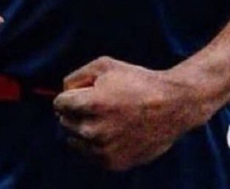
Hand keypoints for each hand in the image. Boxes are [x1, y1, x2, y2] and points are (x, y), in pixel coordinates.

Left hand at [54, 57, 208, 171]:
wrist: (171, 106)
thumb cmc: (137, 81)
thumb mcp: (104, 65)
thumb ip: (76, 77)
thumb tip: (62, 92)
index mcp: (92, 104)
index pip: (59, 104)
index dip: (69, 96)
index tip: (82, 93)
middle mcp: (95, 130)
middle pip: (65, 122)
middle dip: (75, 111)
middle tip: (97, 104)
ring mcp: (104, 149)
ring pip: (74, 140)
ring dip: (83, 129)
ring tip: (105, 118)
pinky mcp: (113, 163)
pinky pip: (89, 154)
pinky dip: (94, 144)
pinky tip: (112, 131)